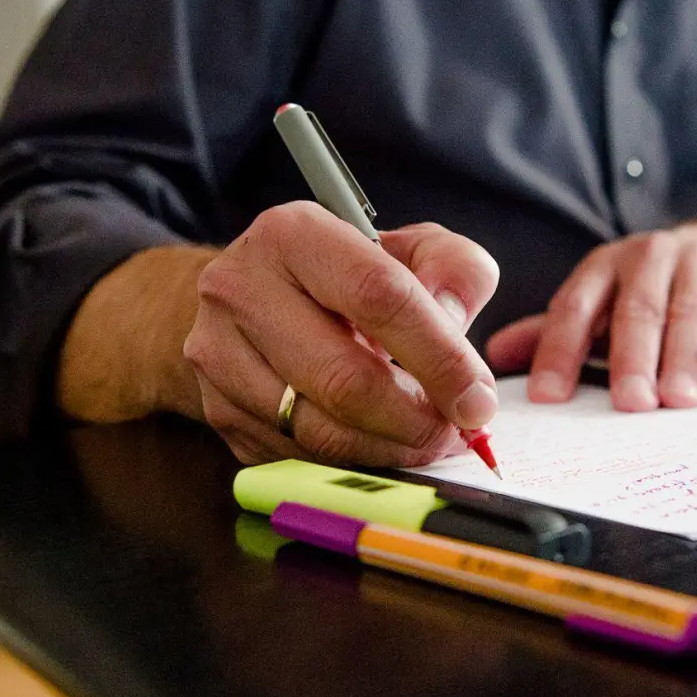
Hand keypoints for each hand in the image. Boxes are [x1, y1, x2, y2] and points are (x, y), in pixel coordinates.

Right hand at [183, 202, 499, 465]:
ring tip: (427, 440)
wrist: (249, 298)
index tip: (479, 400)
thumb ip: (455, 270)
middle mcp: (241, 290)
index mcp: (293, 235)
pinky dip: (352, 461)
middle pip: (345, 378)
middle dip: (417, 420)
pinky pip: (298, 456)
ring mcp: (219, 355)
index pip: (379, 298)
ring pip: (320, 430)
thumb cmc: (344, 277)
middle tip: (457, 434)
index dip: (440, 357)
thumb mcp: (409, 249)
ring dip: (389, 448)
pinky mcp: (217, 410)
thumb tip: (456, 323)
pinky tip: (380, 444)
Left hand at [486, 213, 696, 410]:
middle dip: (630, 361)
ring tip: (677, 398)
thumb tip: (496, 356)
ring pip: (686, 313)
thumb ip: (556, 330)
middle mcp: (647, 260)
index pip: (574, 308)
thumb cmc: (658, 285)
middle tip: (628, 403)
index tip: (548, 396)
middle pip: (636, 312)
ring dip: (682, 358)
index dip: (558, 351)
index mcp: (604, 267)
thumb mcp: (603, 299)